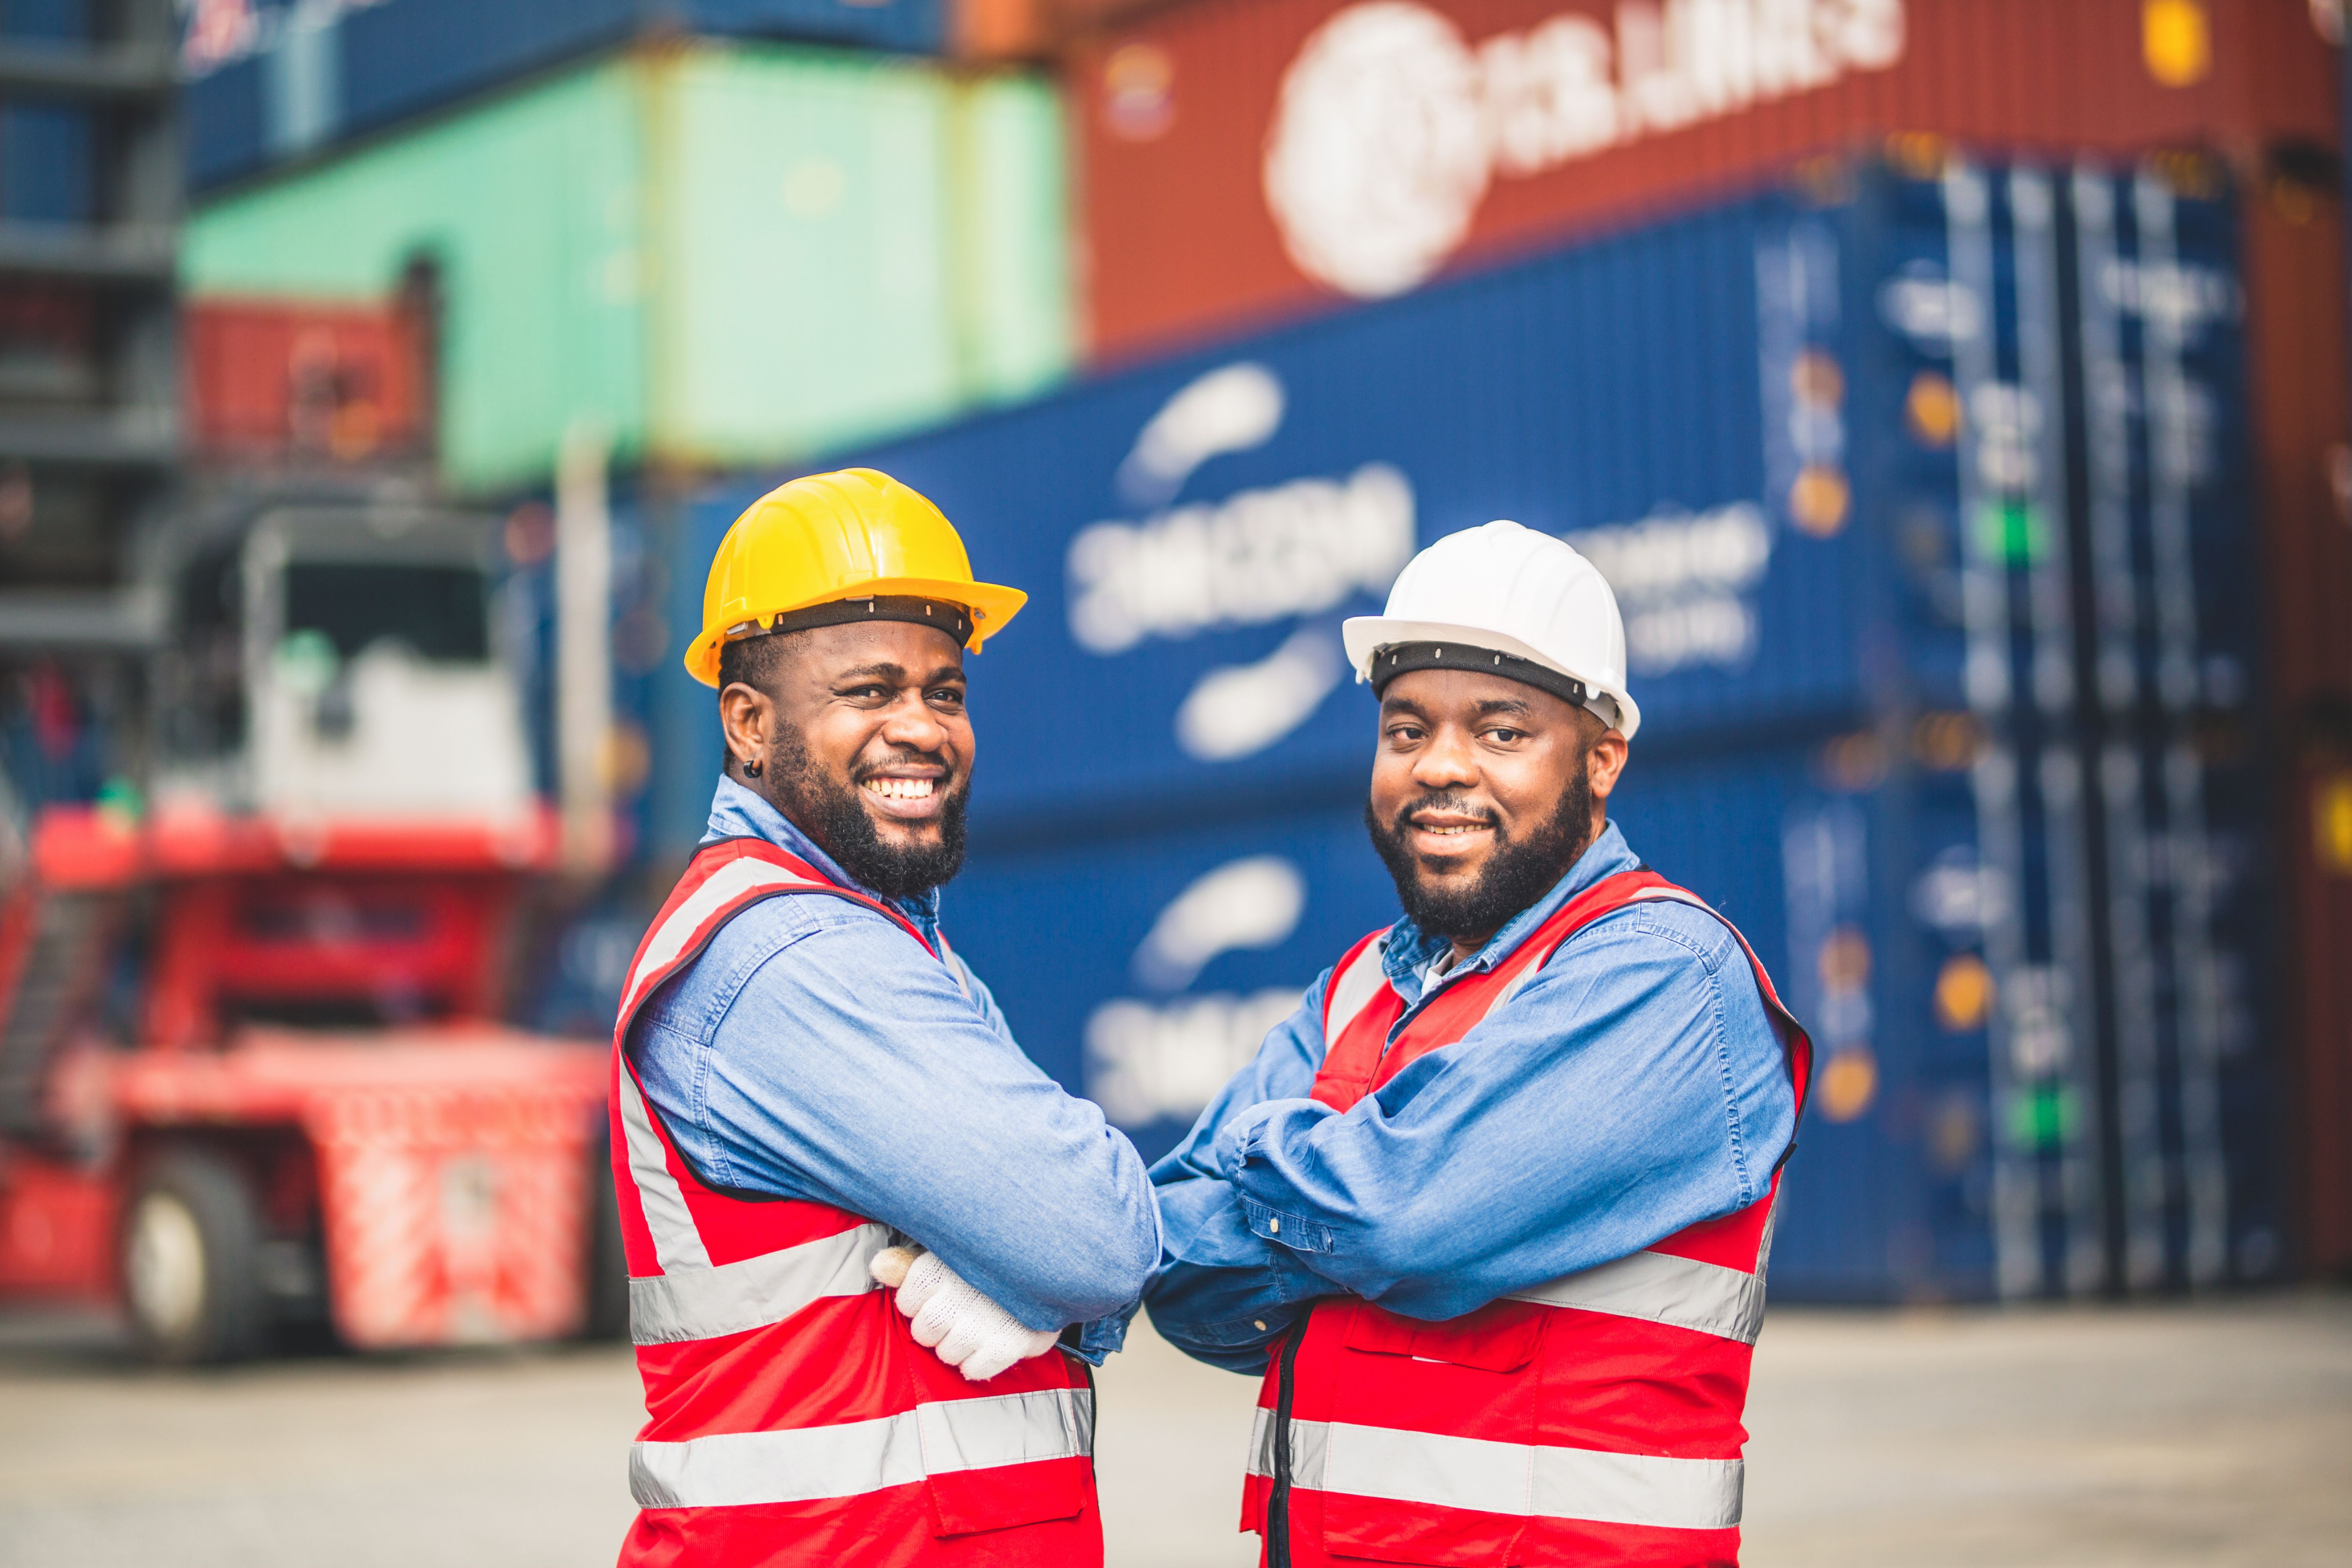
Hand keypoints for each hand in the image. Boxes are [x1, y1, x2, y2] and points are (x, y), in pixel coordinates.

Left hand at [870, 1245, 1060, 1381]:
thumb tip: (878, 1266)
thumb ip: (909, 1263)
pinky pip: (974, 1369)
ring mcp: (986, 1320)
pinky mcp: (1010, 1342)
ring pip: (947, 1353)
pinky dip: (977, 1363)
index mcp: (943, 1264)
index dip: (919, 1303)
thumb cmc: (988, 1266)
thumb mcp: (949, 1253)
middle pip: (925, 1331)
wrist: (1051, 1267)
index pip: (907, 1302)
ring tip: (976, 1327)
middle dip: (937, 1328)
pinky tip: (988, 1344)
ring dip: (958, 1346)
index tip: (939, 1293)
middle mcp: (961, 1292)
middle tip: (959, 1312)